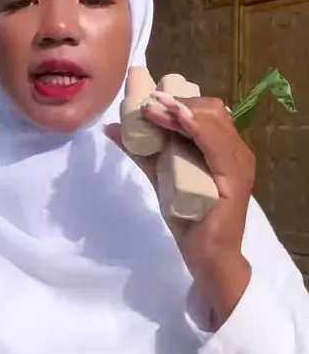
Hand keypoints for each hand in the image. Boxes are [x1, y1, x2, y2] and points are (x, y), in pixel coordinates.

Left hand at [106, 78, 255, 323]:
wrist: (207, 257)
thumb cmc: (188, 218)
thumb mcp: (161, 177)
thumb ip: (142, 153)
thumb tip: (113, 127)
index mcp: (222, 147)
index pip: (205, 110)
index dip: (177, 99)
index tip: (147, 96)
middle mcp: (236, 151)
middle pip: (210, 109)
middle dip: (177, 101)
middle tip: (147, 103)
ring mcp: (239, 164)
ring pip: (213, 121)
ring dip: (181, 111)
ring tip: (153, 109)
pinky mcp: (235, 180)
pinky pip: (218, 146)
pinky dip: (198, 129)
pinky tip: (180, 121)